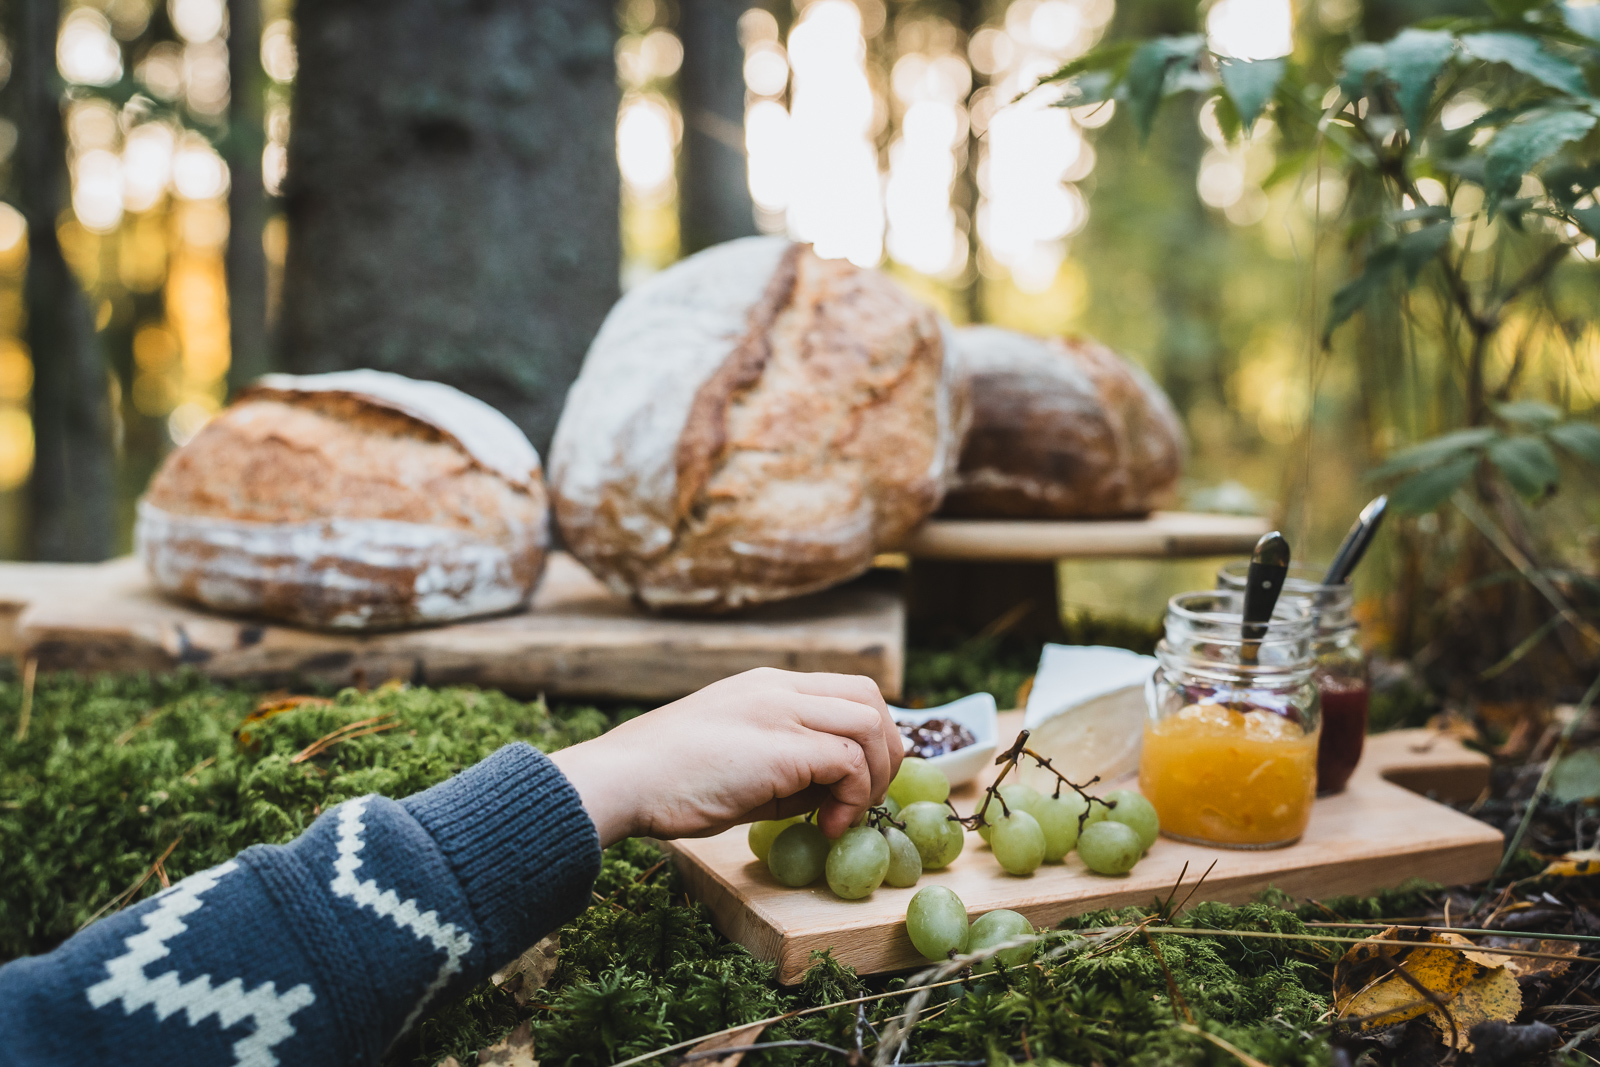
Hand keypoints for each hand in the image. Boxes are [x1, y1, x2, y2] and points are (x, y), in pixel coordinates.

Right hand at [548, 668, 900, 846]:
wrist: (619, 781)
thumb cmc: (666, 782)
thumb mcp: (739, 765)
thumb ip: (789, 768)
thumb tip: (837, 794)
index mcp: (765, 686)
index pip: (844, 691)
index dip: (865, 737)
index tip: (853, 784)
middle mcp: (777, 687)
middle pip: (868, 696)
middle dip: (884, 750)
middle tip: (864, 799)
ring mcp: (779, 710)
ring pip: (868, 722)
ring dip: (872, 775)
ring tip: (844, 816)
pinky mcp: (780, 745)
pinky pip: (847, 759)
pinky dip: (852, 796)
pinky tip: (827, 825)